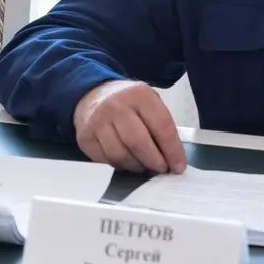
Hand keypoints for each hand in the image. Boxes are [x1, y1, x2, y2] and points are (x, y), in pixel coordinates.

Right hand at [71, 79, 187, 174]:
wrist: (92, 94)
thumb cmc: (129, 103)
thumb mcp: (149, 103)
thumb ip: (161, 127)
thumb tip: (172, 159)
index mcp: (139, 95)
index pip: (161, 126)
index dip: (172, 151)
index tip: (179, 167)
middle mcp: (116, 106)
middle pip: (138, 143)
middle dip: (154, 162)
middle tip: (161, 169)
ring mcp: (97, 121)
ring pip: (120, 155)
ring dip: (136, 166)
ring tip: (143, 165)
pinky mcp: (84, 136)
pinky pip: (105, 161)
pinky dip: (119, 166)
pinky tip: (126, 160)